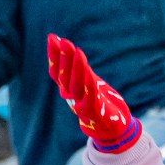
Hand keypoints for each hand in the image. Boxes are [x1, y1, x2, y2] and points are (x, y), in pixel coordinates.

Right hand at [47, 35, 139, 151]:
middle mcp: (70, 96)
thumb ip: (76, 66)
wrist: (111, 126)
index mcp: (67, 88)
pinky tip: (89, 72)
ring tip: (77, 51)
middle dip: (64, 58)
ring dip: (76, 68)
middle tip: (64, 41)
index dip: (53, 55)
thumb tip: (64, 44)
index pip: (57, 70)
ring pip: (76, 85)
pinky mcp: (94, 111)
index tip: (52, 38)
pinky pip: (90, 96)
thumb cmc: (98, 100)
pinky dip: (88, 84)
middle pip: (65, 76)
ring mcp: (80, 104)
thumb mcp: (86, 80)